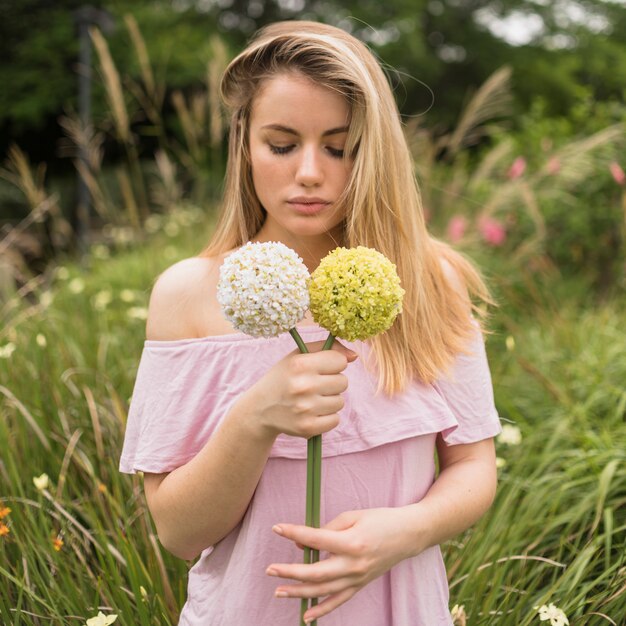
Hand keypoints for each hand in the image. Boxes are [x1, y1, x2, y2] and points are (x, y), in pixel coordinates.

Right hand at [237, 340, 356, 440]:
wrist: (260, 409)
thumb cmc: (284, 377)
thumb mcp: (298, 356)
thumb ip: (327, 349)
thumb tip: (354, 356)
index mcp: (300, 364)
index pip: (340, 361)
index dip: (332, 364)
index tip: (319, 368)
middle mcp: (303, 386)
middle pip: (343, 382)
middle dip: (332, 382)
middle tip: (314, 385)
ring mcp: (305, 409)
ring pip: (340, 402)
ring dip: (329, 400)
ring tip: (311, 399)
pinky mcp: (308, 428)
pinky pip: (335, 420)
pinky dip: (326, 417)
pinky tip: (311, 413)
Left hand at [266, 508, 413, 622]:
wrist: (408, 535)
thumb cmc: (380, 520)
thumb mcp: (353, 516)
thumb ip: (327, 527)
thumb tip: (303, 543)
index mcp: (352, 542)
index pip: (316, 539)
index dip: (294, 533)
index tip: (277, 528)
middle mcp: (354, 564)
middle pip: (316, 573)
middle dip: (290, 572)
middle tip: (270, 569)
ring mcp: (357, 578)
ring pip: (323, 591)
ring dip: (299, 593)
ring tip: (278, 590)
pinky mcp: (361, 585)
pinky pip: (339, 601)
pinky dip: (322, 610)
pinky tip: (306, 615)